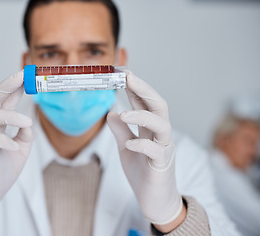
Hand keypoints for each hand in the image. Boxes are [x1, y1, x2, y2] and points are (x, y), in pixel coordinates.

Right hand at [0, 71, 33, 218]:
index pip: (3, 101)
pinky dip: (4, 141)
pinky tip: (15, 147)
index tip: (27, 75)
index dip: (14, 87)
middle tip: (22, 76)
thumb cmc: (2, 171)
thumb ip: (25, 135)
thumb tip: (30, 123)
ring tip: (27, 123)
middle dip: (6, 85)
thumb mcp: (21, 150)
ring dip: (10, 116)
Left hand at [107, 71, 182, 224]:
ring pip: (162, 125)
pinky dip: (142, 145)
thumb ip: (121, 131)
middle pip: (159, 106)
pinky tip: (129, 144)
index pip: (145, 103)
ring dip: (143, 116)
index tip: (123, 73)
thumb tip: (111, 112)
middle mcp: (161, 136)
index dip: (135, 87)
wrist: (155, 201)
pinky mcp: (162, 166)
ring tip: (125, 114)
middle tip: (129, 77)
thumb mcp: (126, 148)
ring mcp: (164, 150)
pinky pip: (156, 152)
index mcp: (151, 129)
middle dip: (144, 90)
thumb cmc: (143, 173)